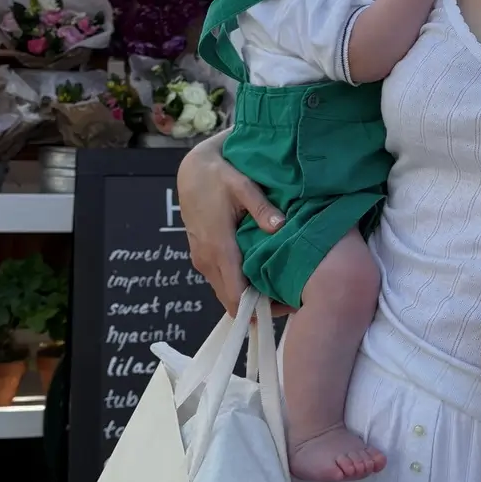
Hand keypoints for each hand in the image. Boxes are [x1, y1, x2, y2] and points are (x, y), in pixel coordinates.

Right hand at [177, 137, 283, 316]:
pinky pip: (221, 280)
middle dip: (257, 307)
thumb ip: (261, 208)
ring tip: (279, 292)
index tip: (282, 310)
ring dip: (248, 297)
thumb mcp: (242, 185)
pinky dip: (239, 286)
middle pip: (230, 300)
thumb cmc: (218, 176)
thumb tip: (280, 227)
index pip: (235, 293)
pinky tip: (261, 279)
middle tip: (289, 303)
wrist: (191, 171)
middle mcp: (207, 260)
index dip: (256, 309)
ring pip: (225, 292)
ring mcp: (202, 260)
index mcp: (218, 247)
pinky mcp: (201, 257)